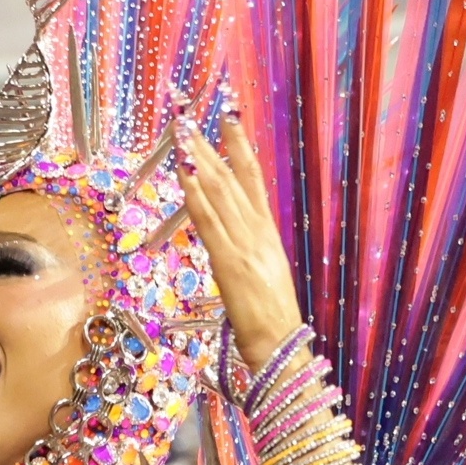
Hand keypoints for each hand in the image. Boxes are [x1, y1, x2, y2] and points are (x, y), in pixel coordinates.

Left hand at [181, 120, 301, 372]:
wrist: (283, 346)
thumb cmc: (272, 320)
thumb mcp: (264, 274)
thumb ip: (249, 250)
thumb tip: (233, 234)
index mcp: (268, 234)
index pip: (253, 181)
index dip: (240, 148)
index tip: (228, 119)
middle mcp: (258, 232)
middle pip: (231, 179)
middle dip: (209, 146)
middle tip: (190, 118)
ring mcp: (245, 245)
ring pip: (219, 193)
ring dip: (198, 161)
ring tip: (182, 133)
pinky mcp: (230, 263)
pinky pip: (210, 223)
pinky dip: (197, 196)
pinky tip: (185, 175)